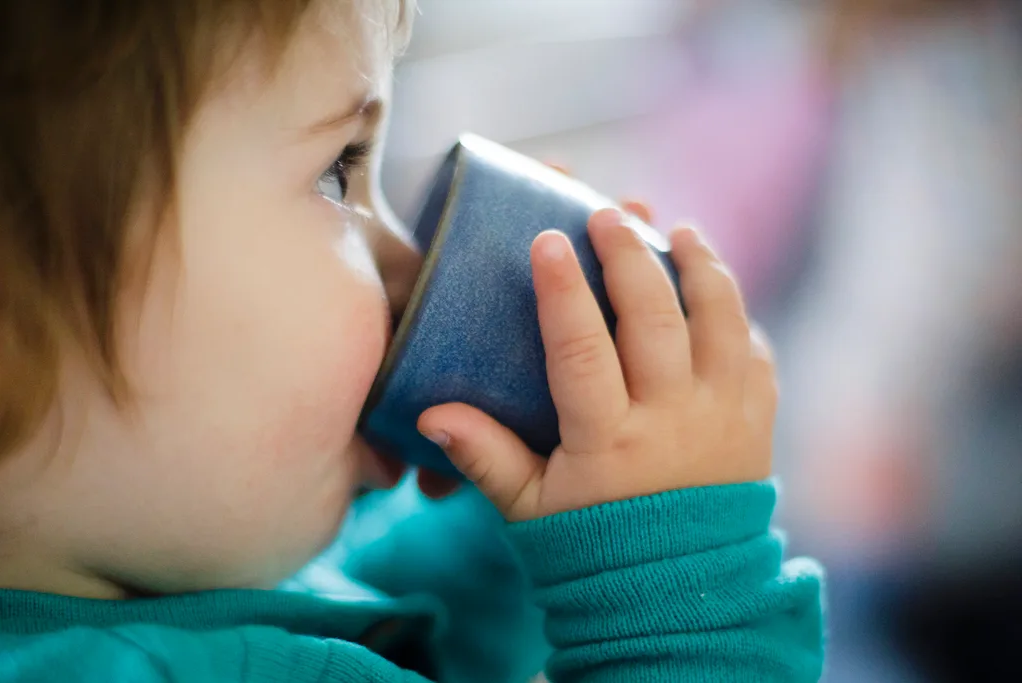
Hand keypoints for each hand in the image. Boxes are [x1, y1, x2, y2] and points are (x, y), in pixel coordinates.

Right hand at [418, 207, 775, 521]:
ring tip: (678, 231)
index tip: (546, 240)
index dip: (562, 291)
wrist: (681, 596)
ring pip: (720, 321)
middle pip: (654, 318)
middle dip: (629, 256)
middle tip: (608, 216)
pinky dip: (735, 314)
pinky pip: (753, 352)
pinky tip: (715, 290)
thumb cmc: (594, 546)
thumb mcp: (529, 509)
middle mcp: (673, 422)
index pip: (582, 351)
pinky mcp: (756, 423)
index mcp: (609, 443)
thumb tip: (432, 415)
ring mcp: (723, 419)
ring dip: (700, 267)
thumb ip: (485, 457)